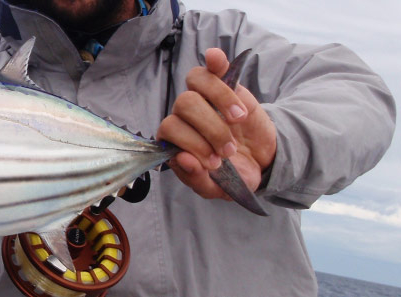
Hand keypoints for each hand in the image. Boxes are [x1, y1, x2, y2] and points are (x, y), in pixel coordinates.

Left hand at [157, 48, 276, 199]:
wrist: (262, 161)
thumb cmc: (232, 175)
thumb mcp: (217, 188)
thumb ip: (197, 179)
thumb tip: (183, 159)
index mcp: (175, 140)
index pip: (169, 131)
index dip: (191, 144)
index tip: (216, 163)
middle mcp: (184, 116)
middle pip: (184, 105)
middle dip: (210, 129)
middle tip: (230, 150)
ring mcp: (203, 97)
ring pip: (196, 83)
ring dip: (220, 101)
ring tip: (238, 120)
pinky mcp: (225, 84)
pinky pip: (213, 67)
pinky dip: (215, 62)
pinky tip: (217, 60)